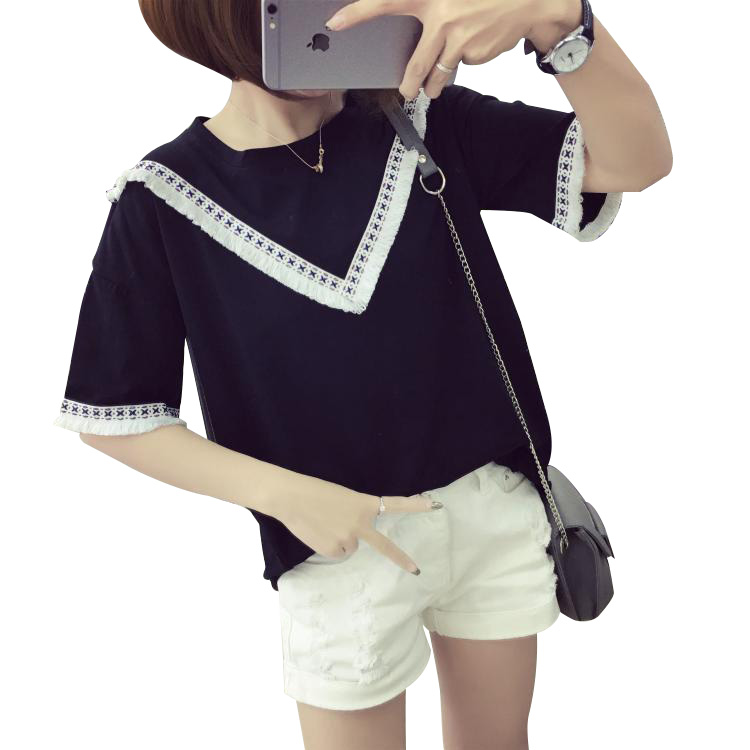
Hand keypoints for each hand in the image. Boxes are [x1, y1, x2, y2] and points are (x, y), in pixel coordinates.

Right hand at [272, 474, 440, 573]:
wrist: (291, 497)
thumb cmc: (314, 492)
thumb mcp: (341, 499)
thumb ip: (354, 515)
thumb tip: (352, 537)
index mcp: (364, 504)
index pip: (395, 504)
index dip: (415, 506)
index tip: (435, 505)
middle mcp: (360, 524)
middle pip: (384, 546)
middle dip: (401, 559)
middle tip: (416, 571)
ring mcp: (347, 539)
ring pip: (350, 547)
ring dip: (340, 539)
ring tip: (323, 524)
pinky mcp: (333, 550)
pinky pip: (336, 552)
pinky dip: (328, 545)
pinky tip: (318, 532)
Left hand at [324, 0, 574, 98]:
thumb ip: (428, 2)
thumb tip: (407, 10)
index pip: (385, 1)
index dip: (358, 12)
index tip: (336, 22)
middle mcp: (441, 17)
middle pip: (415, 64)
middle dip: (409, 84)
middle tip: (406, 92)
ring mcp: (459, 40)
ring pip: (437, 73)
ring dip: (433, 85)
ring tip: (432, 87)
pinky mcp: (475, 53)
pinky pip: (461, 64)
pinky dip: (464, 59)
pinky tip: (476, 42)